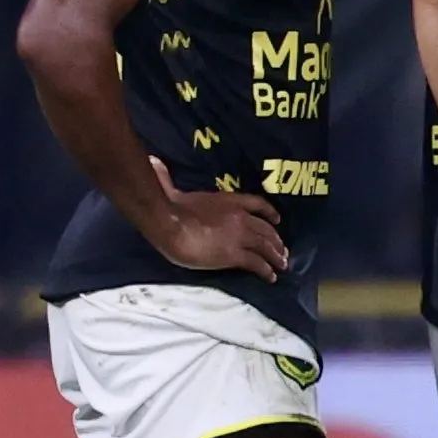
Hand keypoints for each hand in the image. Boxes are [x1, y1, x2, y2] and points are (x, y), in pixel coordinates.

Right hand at [144, 157, 285, 278]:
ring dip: (275, 257)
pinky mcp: (235, 254)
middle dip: (276, 240)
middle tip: (282, 251)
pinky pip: (256, 263)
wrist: (170, 223)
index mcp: (228, 200)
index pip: (257, 204)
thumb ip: (167, 178)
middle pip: (266, 229)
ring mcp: (240, 235)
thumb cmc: (168, 206)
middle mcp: (240, 217)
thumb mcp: (173, 189)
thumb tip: (154, 161)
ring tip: (282, 265)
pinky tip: (271, 277)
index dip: (270, 212)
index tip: (277, 219)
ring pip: (266, 246)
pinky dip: (267, 271)